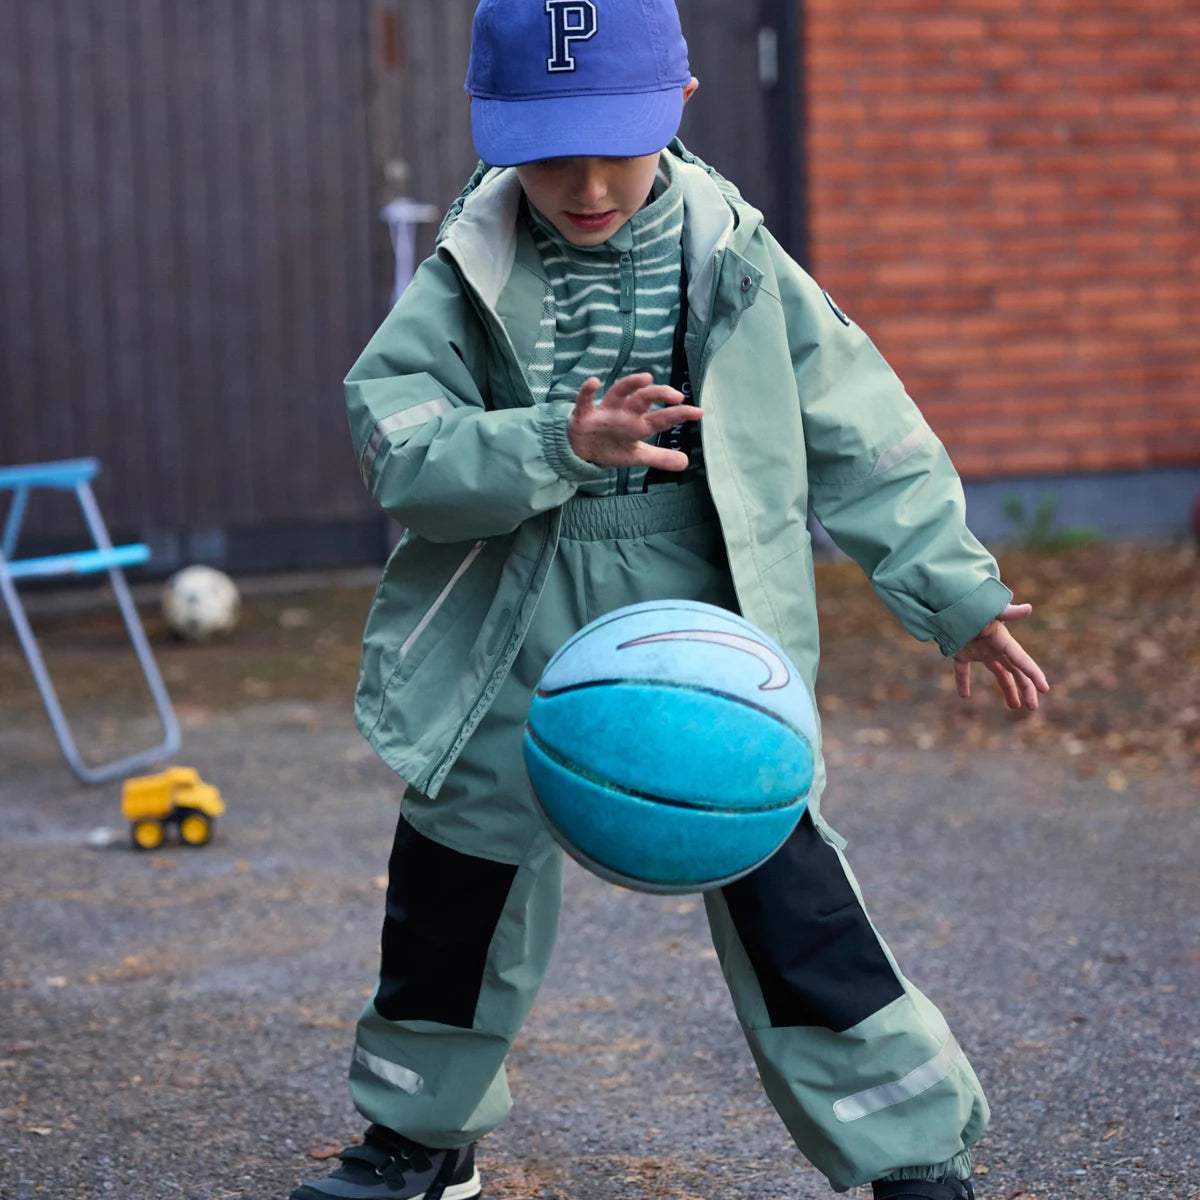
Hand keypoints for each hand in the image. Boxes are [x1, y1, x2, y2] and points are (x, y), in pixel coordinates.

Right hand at [567, 373, 701, 469]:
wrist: (582, 452)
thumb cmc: (611, 447)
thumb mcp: (637, 455)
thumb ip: (660, 457)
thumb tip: (686, 462)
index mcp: (638, 424)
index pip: (662, 418)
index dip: (680, 415)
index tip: (699, 412)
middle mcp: (624, 414)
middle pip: (643, 400)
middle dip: (659, 395)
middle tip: (676, 396)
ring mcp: (605, 412)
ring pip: (618, 394)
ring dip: (630, 385)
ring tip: (646, 378)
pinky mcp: (584, 416)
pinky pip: (585, 401)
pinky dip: (587, 392)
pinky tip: (594, 382)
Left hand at [953, 603, 1048, 710]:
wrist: (945, 602)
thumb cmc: (969, 605)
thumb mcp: (991, 611)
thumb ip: (1008, 612)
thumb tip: (1029, 608)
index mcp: (1003, 640)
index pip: (1022, 660)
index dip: (1034, 674)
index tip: (1045, 689)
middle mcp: (995, 647)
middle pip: (1016, 671)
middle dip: (1026, 689)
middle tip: (1032, 707)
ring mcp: (979, 650)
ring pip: (998, 673)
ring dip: (1007, 689)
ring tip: (1014, 706)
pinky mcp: (961, 652)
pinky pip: (963, 670)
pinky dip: (963, 681)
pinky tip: (963, 695)